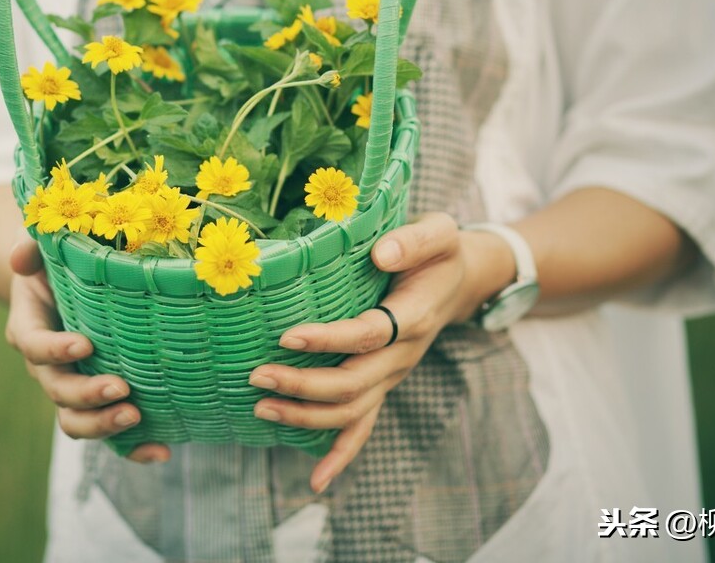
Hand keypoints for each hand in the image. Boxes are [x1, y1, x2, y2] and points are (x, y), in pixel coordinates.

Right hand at [6, 239, 170, 463]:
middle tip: (120, 389)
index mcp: (30, 328)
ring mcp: (72, 387)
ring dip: (104, 426)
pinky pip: (110, 434)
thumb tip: (20, 258)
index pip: (34, 345)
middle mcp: (46, 366)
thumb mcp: (43, 249)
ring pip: (76, 420)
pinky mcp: (98, 402)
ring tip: (136, 418)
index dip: (55, 350)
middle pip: (58, 391)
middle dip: (87, 395)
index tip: (85, 345)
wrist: (68, 287)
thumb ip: (30, 248)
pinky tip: (161, 450)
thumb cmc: (59, 262)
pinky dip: (132, 448)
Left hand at [248, 213, 513, 492]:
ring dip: (306, 416)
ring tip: (261, 409)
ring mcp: (392, 375)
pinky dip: (341, 455)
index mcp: (412, 316)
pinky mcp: (383, 384)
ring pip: (351, 410)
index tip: (287, 336)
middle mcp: (403, 354)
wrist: (458, 282)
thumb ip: (415, 240)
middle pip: (352, 383)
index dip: (328, 340)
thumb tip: (380, 252)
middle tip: (256, 376)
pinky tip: (317, 480)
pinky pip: (363, 427)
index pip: (367, 334)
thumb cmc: (439, 253)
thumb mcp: (440, 232)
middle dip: (302, 385)